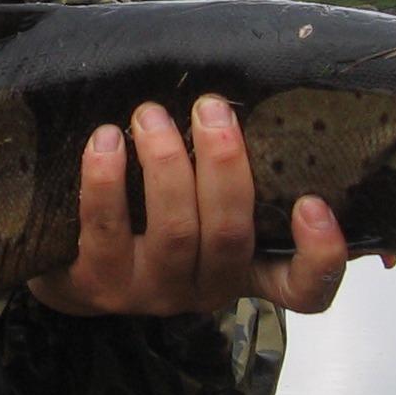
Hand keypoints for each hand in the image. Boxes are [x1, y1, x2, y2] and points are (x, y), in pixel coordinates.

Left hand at [27, 95, 359, 319]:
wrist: (76, 268)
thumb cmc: (155, 219)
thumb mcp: (205, 206)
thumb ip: (234, 173)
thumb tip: (248, 102)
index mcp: (248, 269)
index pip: (306, 290)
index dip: (319, 254)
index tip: (312, 202)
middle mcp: (207, 287)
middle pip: (230, 236)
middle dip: (223, 165)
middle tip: (210, 108)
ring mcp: (153, 292)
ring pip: (173, 231)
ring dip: (165, 164)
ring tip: (150, 116)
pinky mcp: (99, 284)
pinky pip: (107, 228)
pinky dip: (106, 179)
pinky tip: (106, 140)